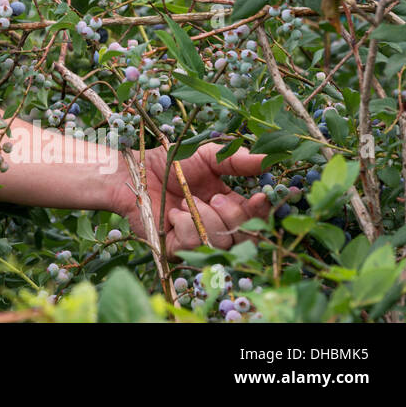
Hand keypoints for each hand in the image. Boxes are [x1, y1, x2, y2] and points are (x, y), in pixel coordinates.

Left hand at [108, 143, 271, 256]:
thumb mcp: (208, 156)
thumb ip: (238, 160)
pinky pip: (195, 245)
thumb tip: (269, 160)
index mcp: (230, 206)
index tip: (262, 197)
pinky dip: (186, 224)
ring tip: (188, 201)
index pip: (257, 218)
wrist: (136, 171)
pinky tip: (174, 213)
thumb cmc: (171, 162)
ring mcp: (199, 240)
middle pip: (245, 237)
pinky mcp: (178, 250)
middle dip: (232, 216)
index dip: (263, 211)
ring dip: (206, 218)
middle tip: (213, 197)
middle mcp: (218, 226)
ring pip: (222, 243)